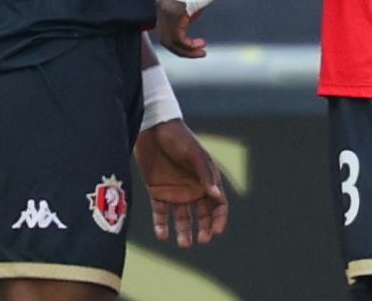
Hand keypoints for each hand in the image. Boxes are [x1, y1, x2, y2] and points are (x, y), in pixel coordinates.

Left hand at [135, 119, 228, 247]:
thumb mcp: (192, 154)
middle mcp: (193, 188)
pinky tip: (163, 235)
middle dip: (204, 229)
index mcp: (206, 179)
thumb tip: (216, 196)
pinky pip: (161, 213)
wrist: (152, 128)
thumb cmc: (178, 138)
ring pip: (183, 218)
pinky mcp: (157, 191)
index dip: (219, 219)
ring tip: (184, 244)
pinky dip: (161, 225)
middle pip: (203, 215)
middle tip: (201, 240)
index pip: (218, 204)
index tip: (216, 232)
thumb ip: (204, 175)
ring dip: (184, 232)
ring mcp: (175, 191)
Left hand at [156, 0, 206, 58]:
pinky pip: (178, 38)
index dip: (179, 41)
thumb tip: (187, 19)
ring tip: (201, 51)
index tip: (194, 44)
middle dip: (182, 50)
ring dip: (187, 51)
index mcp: (163, 2)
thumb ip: (185, 8)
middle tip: (199, 52)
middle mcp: (162, 7)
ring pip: (171, 41)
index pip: (165, 29)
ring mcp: (167, 10)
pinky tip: (200, 45)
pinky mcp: (176, 13)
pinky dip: (189, 46)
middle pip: (166, 38)